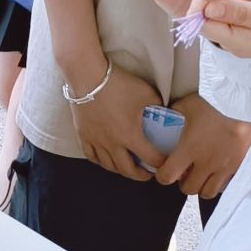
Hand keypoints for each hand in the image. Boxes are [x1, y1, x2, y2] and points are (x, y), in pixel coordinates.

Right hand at [68, 64, 163, 182]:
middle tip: (149, 173)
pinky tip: (107, 160)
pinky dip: (102, 162)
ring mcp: (96, 141)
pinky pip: (92, 157)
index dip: (162, 164)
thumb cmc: (118, 83)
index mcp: (131, 135)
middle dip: (142, 175)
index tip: (166, 163)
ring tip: (129, 168)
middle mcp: (114, 143)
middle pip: (129, 170)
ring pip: (110, 166)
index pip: (152, 159)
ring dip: (122, 171)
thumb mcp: (146, 93)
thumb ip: (158, 107)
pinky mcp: (83, 135)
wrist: (87, 75)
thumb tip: (166, 115)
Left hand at [156, 93, 250, 197]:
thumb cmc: (214, 104)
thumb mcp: (187, 104)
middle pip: (189, 189)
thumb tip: (166, 115)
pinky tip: (216, 171)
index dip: (162, 176)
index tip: (162, 171)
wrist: (244, 104)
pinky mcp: (238, 167)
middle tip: (182, 173)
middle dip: (182, 183)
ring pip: (209, 192)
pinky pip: (226, 185)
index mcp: (189, 149)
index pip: (168, 175)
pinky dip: (218, 183)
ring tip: (199, 175)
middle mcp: (206, 163)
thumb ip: (174, 114)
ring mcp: (224, 168)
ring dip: (201, 187)